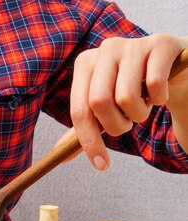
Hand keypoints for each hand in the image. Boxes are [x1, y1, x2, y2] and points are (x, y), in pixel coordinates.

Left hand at [70, 34, 187, 170]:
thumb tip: (60, 157)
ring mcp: (132, 44)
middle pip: (99, 103)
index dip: (89, 141)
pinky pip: (155, 86)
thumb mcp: (105, 106)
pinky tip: (158, 93)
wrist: (170, 66)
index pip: (79, 110)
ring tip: (142, 106)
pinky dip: (159, 99)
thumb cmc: (131, 89)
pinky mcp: (160, 44)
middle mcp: (104, 50)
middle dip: (116, 126)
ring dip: (139, 115)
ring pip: (127, 98)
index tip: (101, 165)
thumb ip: (84, 127)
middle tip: (127, 123)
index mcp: (84, 64)